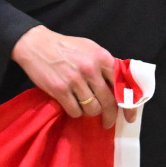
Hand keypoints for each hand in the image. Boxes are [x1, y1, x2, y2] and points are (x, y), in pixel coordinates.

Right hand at [12, 25, 132, 129]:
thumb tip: (121, 87)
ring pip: (93, 109)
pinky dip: (75, 112)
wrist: (36, 44)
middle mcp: (90, 68)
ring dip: (90, 112)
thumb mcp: (90, 49)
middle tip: (108, 122)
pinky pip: (75, 111)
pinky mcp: (59, 89)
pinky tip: (72, 104)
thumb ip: (105, 65)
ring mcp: (75, 79)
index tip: (129, 117)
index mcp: (101, 57)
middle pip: (109, 101)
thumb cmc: (65, 47)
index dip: (129, 104)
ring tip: (85, 107)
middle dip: (110, 116)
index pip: (122, 85)